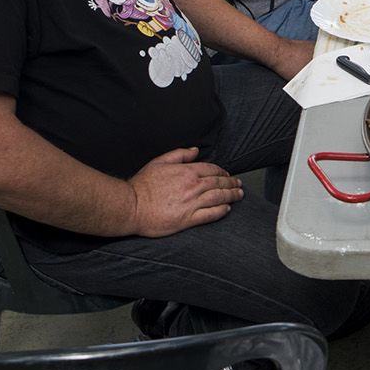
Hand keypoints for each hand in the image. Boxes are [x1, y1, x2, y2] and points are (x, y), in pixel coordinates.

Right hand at [127, 147, 242, 236]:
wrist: (131, 206)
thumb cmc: (142, 185)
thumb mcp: (159, 162)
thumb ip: (179, 154)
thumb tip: (195, 150)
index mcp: (187, 171)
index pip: (212, 169)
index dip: (223, 171)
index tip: (228, 174)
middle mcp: (193, 186)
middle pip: (219, 183)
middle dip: (232, 183)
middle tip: (239, 184)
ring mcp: (191, 203)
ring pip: (219, 197)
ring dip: (232, 195)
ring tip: (239, 195)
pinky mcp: (188, 219)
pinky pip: (210, 214)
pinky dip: (221, 210)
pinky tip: (227, 208)